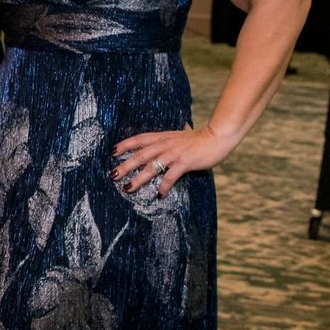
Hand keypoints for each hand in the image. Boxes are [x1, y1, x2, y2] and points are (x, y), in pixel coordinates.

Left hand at [111, 123, 235, 197]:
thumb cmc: (199, 138)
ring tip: (128, 188)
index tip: (112, 152)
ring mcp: (175, 153)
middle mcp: (166, 144)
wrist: (217, 136)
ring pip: (152, 167)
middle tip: (113, 175)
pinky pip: (170, 176)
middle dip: (125, 165)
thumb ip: (169, 139)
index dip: (125, 145)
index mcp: (163, 137)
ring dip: (139, 178)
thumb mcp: (180, 135)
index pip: (139, 139)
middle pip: (140, 155)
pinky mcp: (185, 162)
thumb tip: (163, 140)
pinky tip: (159, 194)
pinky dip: (164, 186)